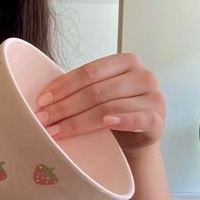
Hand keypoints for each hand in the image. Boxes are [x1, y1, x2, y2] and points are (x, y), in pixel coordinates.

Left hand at [35, 53, 165, 151]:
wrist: (138, 137)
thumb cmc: (114, 112)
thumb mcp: (99, 94)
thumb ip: (80, 89)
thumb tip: (41, 98)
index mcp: (125, 62)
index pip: (89, 72)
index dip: (63, 86)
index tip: (41, 101)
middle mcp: (142, 75)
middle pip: (96, 91)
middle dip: (65, 107)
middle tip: (43, 119)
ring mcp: (153, 96)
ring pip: (110, 107)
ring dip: (78, 121)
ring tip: (56, 131)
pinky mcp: (158, 119)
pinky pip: (138, 119)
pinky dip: (121, 120)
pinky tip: (106, 124)